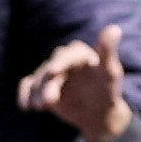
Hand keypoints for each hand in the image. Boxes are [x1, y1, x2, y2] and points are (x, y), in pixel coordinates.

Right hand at [19, 26, 136, 141]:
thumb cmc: (107, 90)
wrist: (99, 113)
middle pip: (50, 69)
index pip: (67, 56)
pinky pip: (29, 86)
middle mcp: (63, 61)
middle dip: (47, 84)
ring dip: (36, 92)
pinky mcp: (42, 85)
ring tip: (39, 107)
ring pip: (39, 80)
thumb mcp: (110, 73)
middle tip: (47, 102)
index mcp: (79, 54)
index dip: (60, 63)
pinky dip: (25, 94)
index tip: (54, 72)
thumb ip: (108, 52)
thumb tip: (114, 28)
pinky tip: (26, 106)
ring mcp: (51, 74)